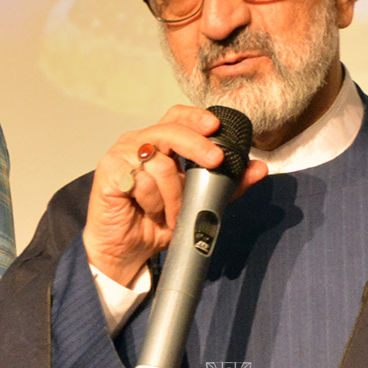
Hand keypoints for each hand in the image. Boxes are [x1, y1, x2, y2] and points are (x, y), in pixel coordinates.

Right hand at [84, 105, 266, 285]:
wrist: (126, 250)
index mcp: (159, 142)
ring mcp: (121, 155)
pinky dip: (154, 203)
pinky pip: (141, 182)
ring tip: (173, 214)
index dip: (196, 117)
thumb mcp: (198, 202)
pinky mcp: (108, 173)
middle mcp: (139, 143)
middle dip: (197, 145)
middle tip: (215, 161)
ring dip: (174, 196)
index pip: (177, 116)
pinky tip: (152, 213)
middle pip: (170, 131)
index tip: (216, 126)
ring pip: (160, 165)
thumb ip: (226, 184)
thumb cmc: (156, 222)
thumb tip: (258, 168)